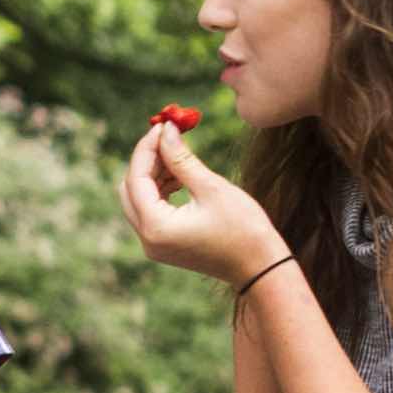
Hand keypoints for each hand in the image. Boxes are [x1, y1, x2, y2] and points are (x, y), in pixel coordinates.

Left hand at [119, 116, 290, 290]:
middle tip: (168, 136)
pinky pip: (151, 211)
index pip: (136, 178)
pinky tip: (180, 175)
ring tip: (179, 153)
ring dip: (154, 174)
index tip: (161, 125)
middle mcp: (147, 239)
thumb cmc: (244, 229)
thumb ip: (182, 159)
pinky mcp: (164, 245)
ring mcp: (153, 245)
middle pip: (130, 189)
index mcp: (155, 226)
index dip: (146, 148)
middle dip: (147, 160)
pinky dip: (160, 190)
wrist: (261, 268)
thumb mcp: (211, 188)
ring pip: (139, 199)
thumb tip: (165, 130)